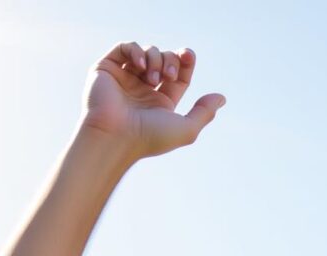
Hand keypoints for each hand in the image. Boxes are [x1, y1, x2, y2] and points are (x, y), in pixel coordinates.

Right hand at [80, 41, 225, 159]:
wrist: (115, 137)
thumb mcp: (186, 129)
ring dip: (155, 58)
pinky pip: (123, 47)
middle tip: (167, 75)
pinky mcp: (105, 70)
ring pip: (146, 52)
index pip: (178, 74)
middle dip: (171, 61)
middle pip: (164, 59)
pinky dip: (135, 50)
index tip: (188, 55)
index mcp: (160, 103)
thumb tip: (221, 97)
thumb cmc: (150, 137)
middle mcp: (142, 90)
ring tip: (152, 77)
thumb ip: (204, 112)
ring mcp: (124, 79)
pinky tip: (141, 64)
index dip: (185, 62)